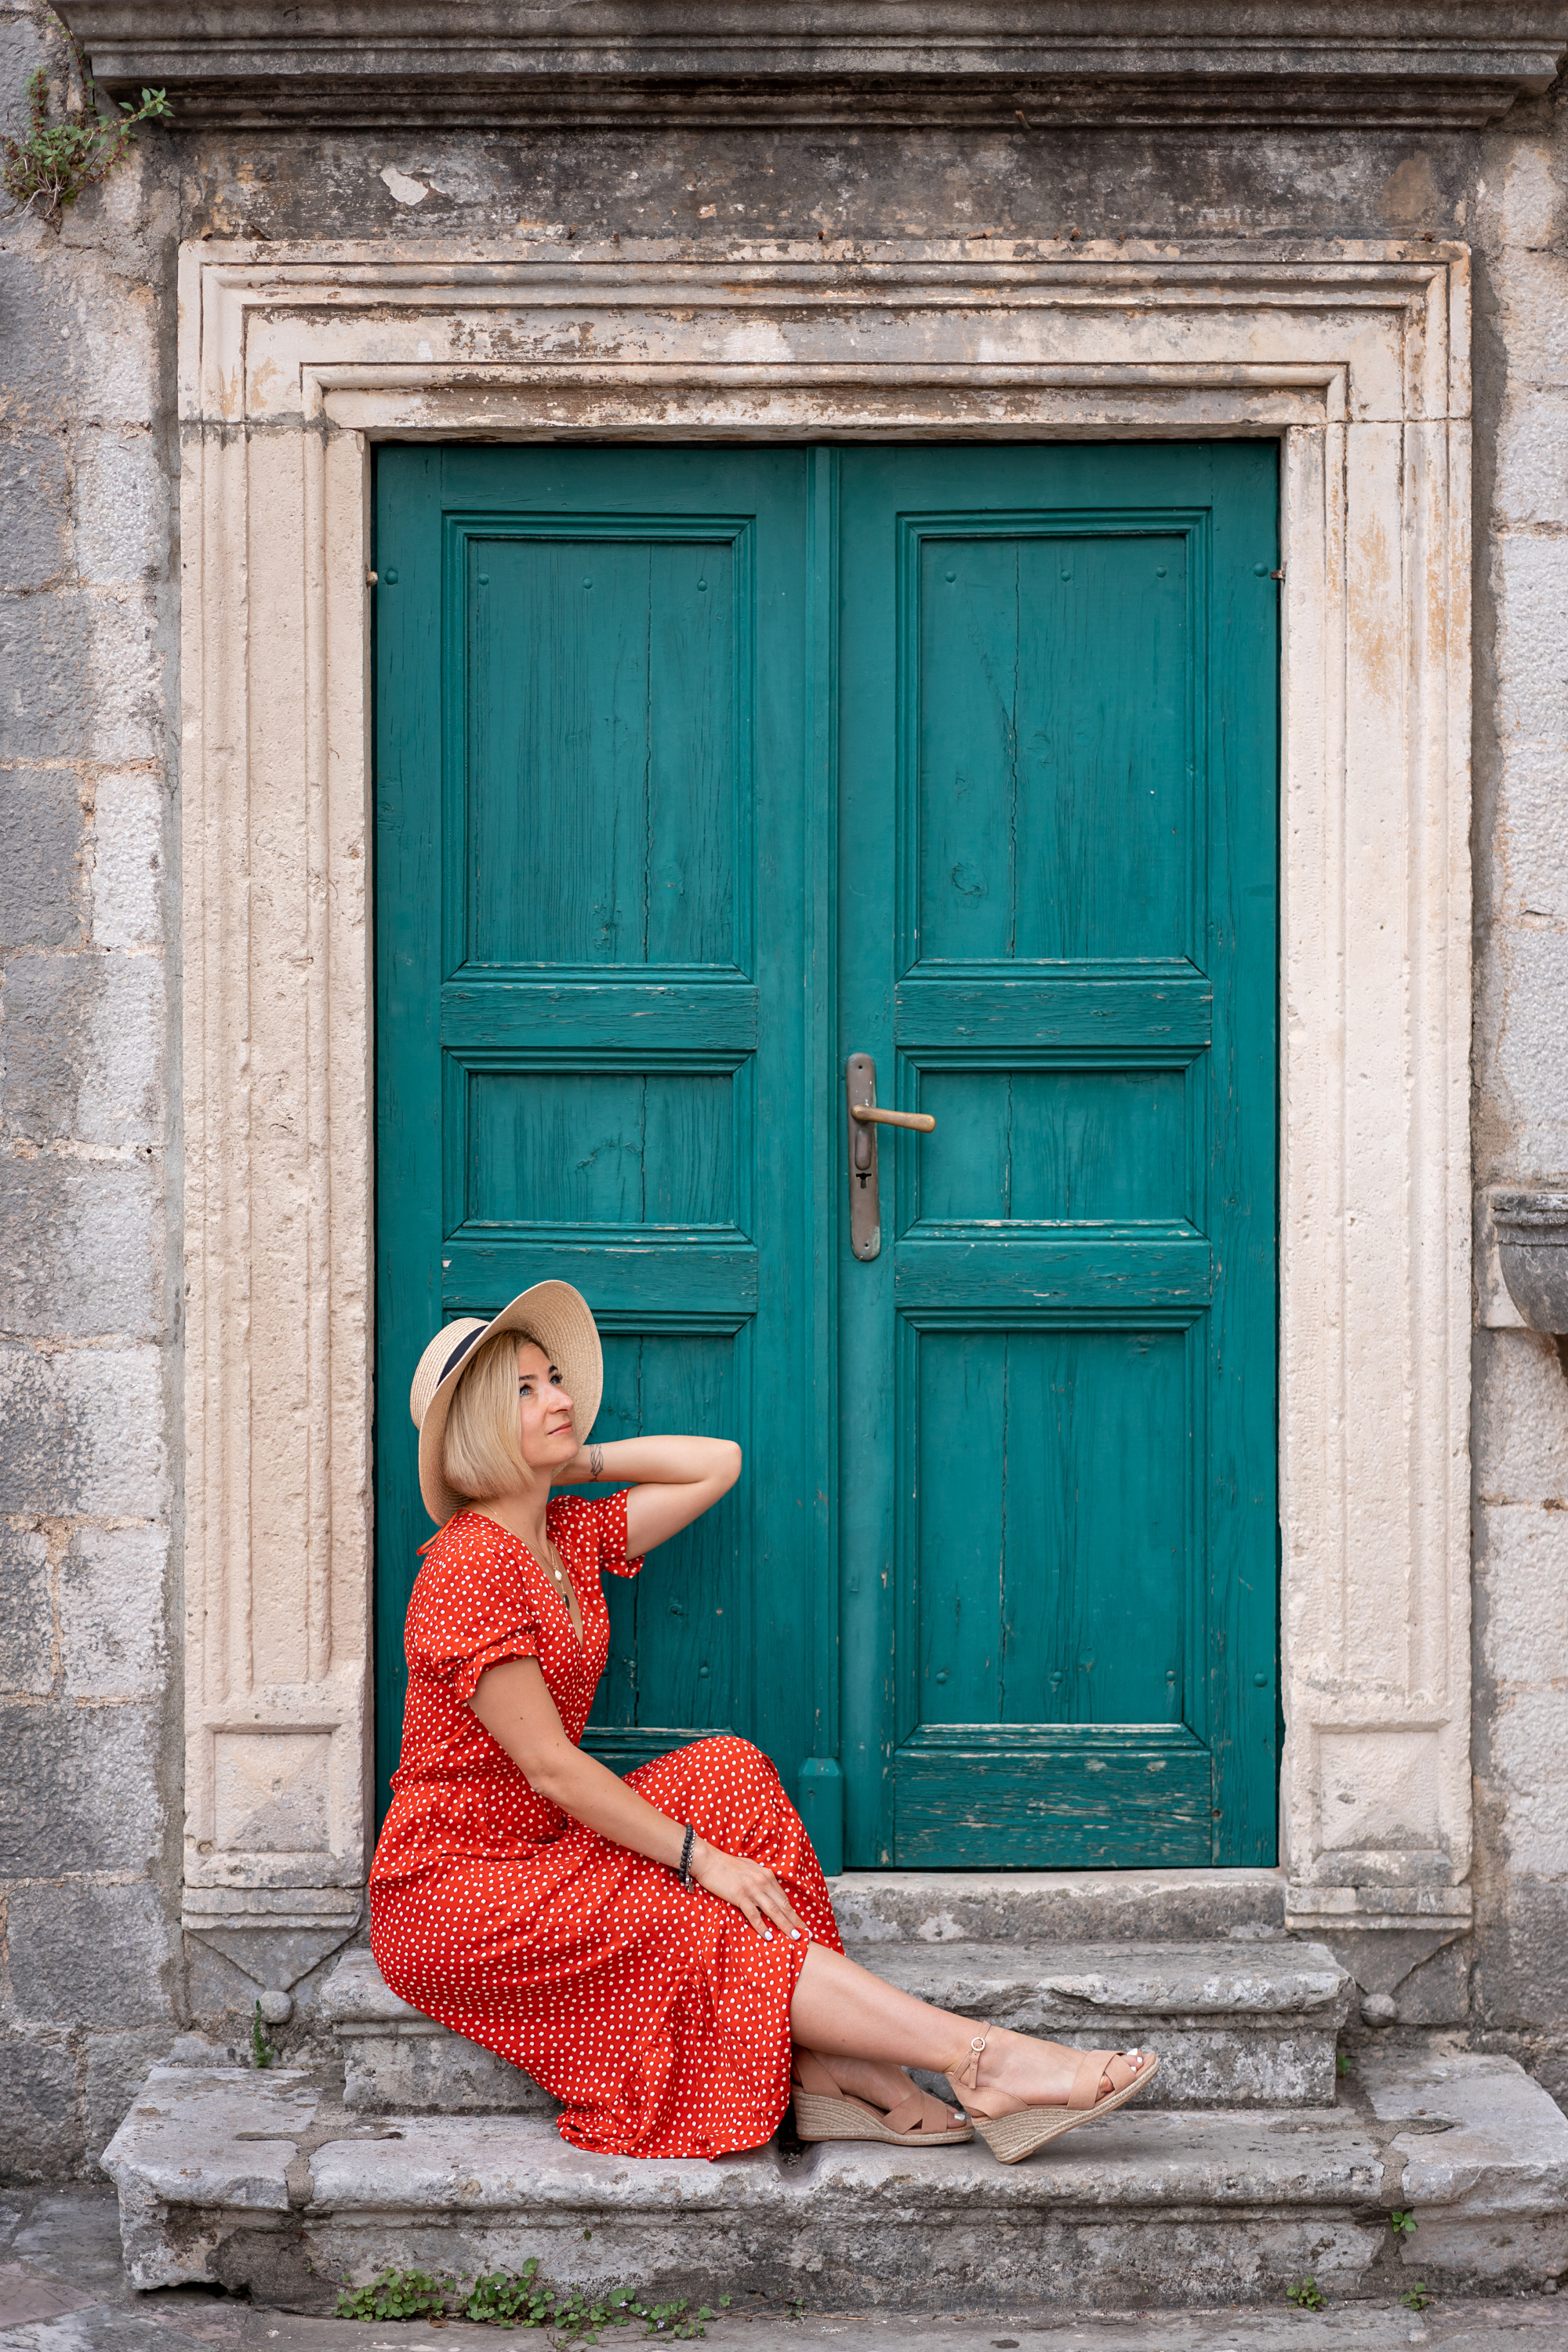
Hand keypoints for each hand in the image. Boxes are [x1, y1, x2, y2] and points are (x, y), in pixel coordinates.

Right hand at [689, 1838, 809, 1942]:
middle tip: (806, 1935)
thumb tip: (769, 1891)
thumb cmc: (727, 1865)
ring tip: (794, 1937)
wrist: (709, 1860)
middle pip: (783, 1905)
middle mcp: (763, 1881)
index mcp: (767, 1875)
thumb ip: (761, 1880)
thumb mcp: (750, 1869)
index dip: (794, 1913)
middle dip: (795, 1921)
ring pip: (773, 1911)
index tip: (802, 1924)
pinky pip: (754, 1914)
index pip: (784, 1898)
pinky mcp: (740, 1895)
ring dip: (785, 1925)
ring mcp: (752, 1889)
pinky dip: (762, 1926)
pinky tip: (769, 1936)